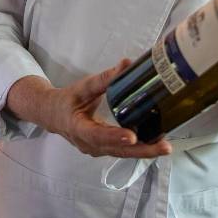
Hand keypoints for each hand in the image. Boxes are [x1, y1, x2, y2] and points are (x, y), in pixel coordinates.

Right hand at [41, 60, 171, 158]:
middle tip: (164, 147)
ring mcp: (96, 150)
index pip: (96, 135)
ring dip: (144, 151)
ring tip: (164, 145)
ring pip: (122, 153)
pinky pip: (122, 151)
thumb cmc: (67, 100)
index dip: (114, 136)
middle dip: (142, 150)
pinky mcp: (104, 150)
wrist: (52, 115)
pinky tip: (155, 142)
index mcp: (78, 127)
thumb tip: (127, 64)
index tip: (132, 135)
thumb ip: (105, 78)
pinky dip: (139, 148)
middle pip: (117, 150)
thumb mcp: (83, 87)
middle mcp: (88, 144)